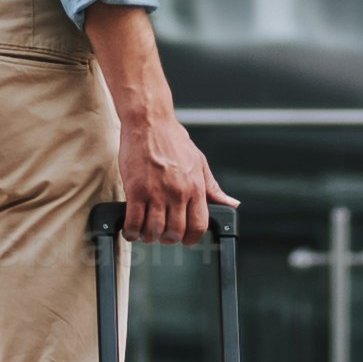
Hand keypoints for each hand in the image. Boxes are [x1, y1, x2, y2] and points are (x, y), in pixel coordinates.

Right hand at [114, 111, 227, 244]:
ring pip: (154, 230)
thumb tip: (232, 204)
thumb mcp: (200, 163)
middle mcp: (177, 193)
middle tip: (162, 235)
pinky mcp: (136, 190)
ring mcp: (156, 192)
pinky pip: (134, 221)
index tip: (185, 239)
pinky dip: (131, 231)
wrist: (150, 122)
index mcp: (195, 187)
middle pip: (175, 232)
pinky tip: (131, 229)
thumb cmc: (173, 140)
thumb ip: (214, 188)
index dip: (191, 239)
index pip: (199, 226)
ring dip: (149, 236)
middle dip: (168, 239)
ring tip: (145, 231)